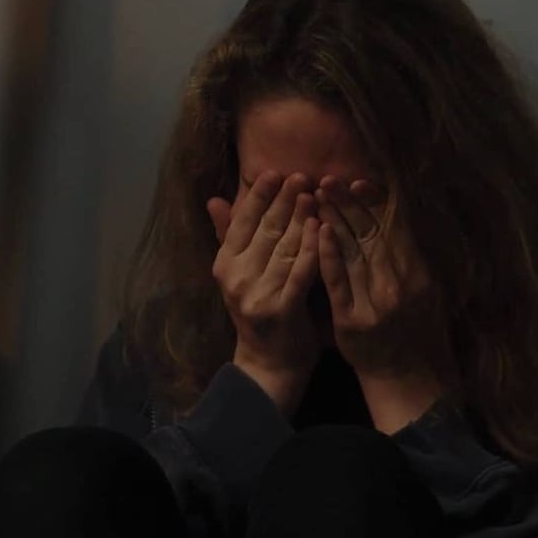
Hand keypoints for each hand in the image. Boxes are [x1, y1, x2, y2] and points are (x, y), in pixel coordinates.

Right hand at [207, 171, 321, 417]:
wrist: (269, 365)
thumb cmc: (260, 315)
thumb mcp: (238, 276)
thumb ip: (228, 237)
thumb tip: (214, 200)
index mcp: (225, 266)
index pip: (242, 223)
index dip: (258, 196)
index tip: (274, 172)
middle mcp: (237, 278)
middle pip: (265, 231)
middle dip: (284, 200)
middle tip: (301, 175)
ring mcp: (258, 294)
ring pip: (284, 247)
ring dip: (301, 218)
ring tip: (314, 194)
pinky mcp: (282, 308)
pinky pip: (300, 271)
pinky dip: (312, 247)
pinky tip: (323, 227)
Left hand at [314, 176, 449, 381]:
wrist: (408, 378)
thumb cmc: (416, 332)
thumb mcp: (425, 291)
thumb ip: (409, 257)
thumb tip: (394, 219)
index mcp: (418, 271)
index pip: (394, 227)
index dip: (375, 202)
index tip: (358, 181)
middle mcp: (399, 282)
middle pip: (370, 234)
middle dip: (349, 204)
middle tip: (328, 179)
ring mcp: (376, 301)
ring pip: (353, 252)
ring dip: (334, 221)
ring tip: (316, 196)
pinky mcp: (353, 320)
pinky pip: (339, 283)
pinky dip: (329, 256)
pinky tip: (317, 233)